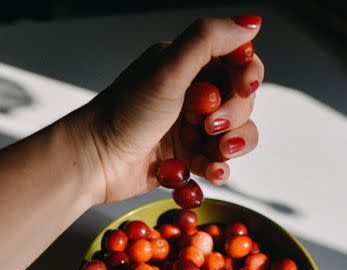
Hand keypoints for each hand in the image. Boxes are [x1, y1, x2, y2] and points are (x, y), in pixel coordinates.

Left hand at [73, 17, 264, 203]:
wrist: (94, 161)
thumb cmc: (123, 114)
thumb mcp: (167, 70)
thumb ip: (208, 40)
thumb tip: (251, 22)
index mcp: (185, 64)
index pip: (236, 60)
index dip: (247, 73)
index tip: (243, 87)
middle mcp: (190, 93)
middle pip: (241, 99)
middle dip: (234, 114)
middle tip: (208, 125)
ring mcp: (189, 127)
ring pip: (235, 132)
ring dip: (233, 144)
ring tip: (215, 152)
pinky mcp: (187, 157)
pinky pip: (219, 160)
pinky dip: (219, 167)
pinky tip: (210, 170)